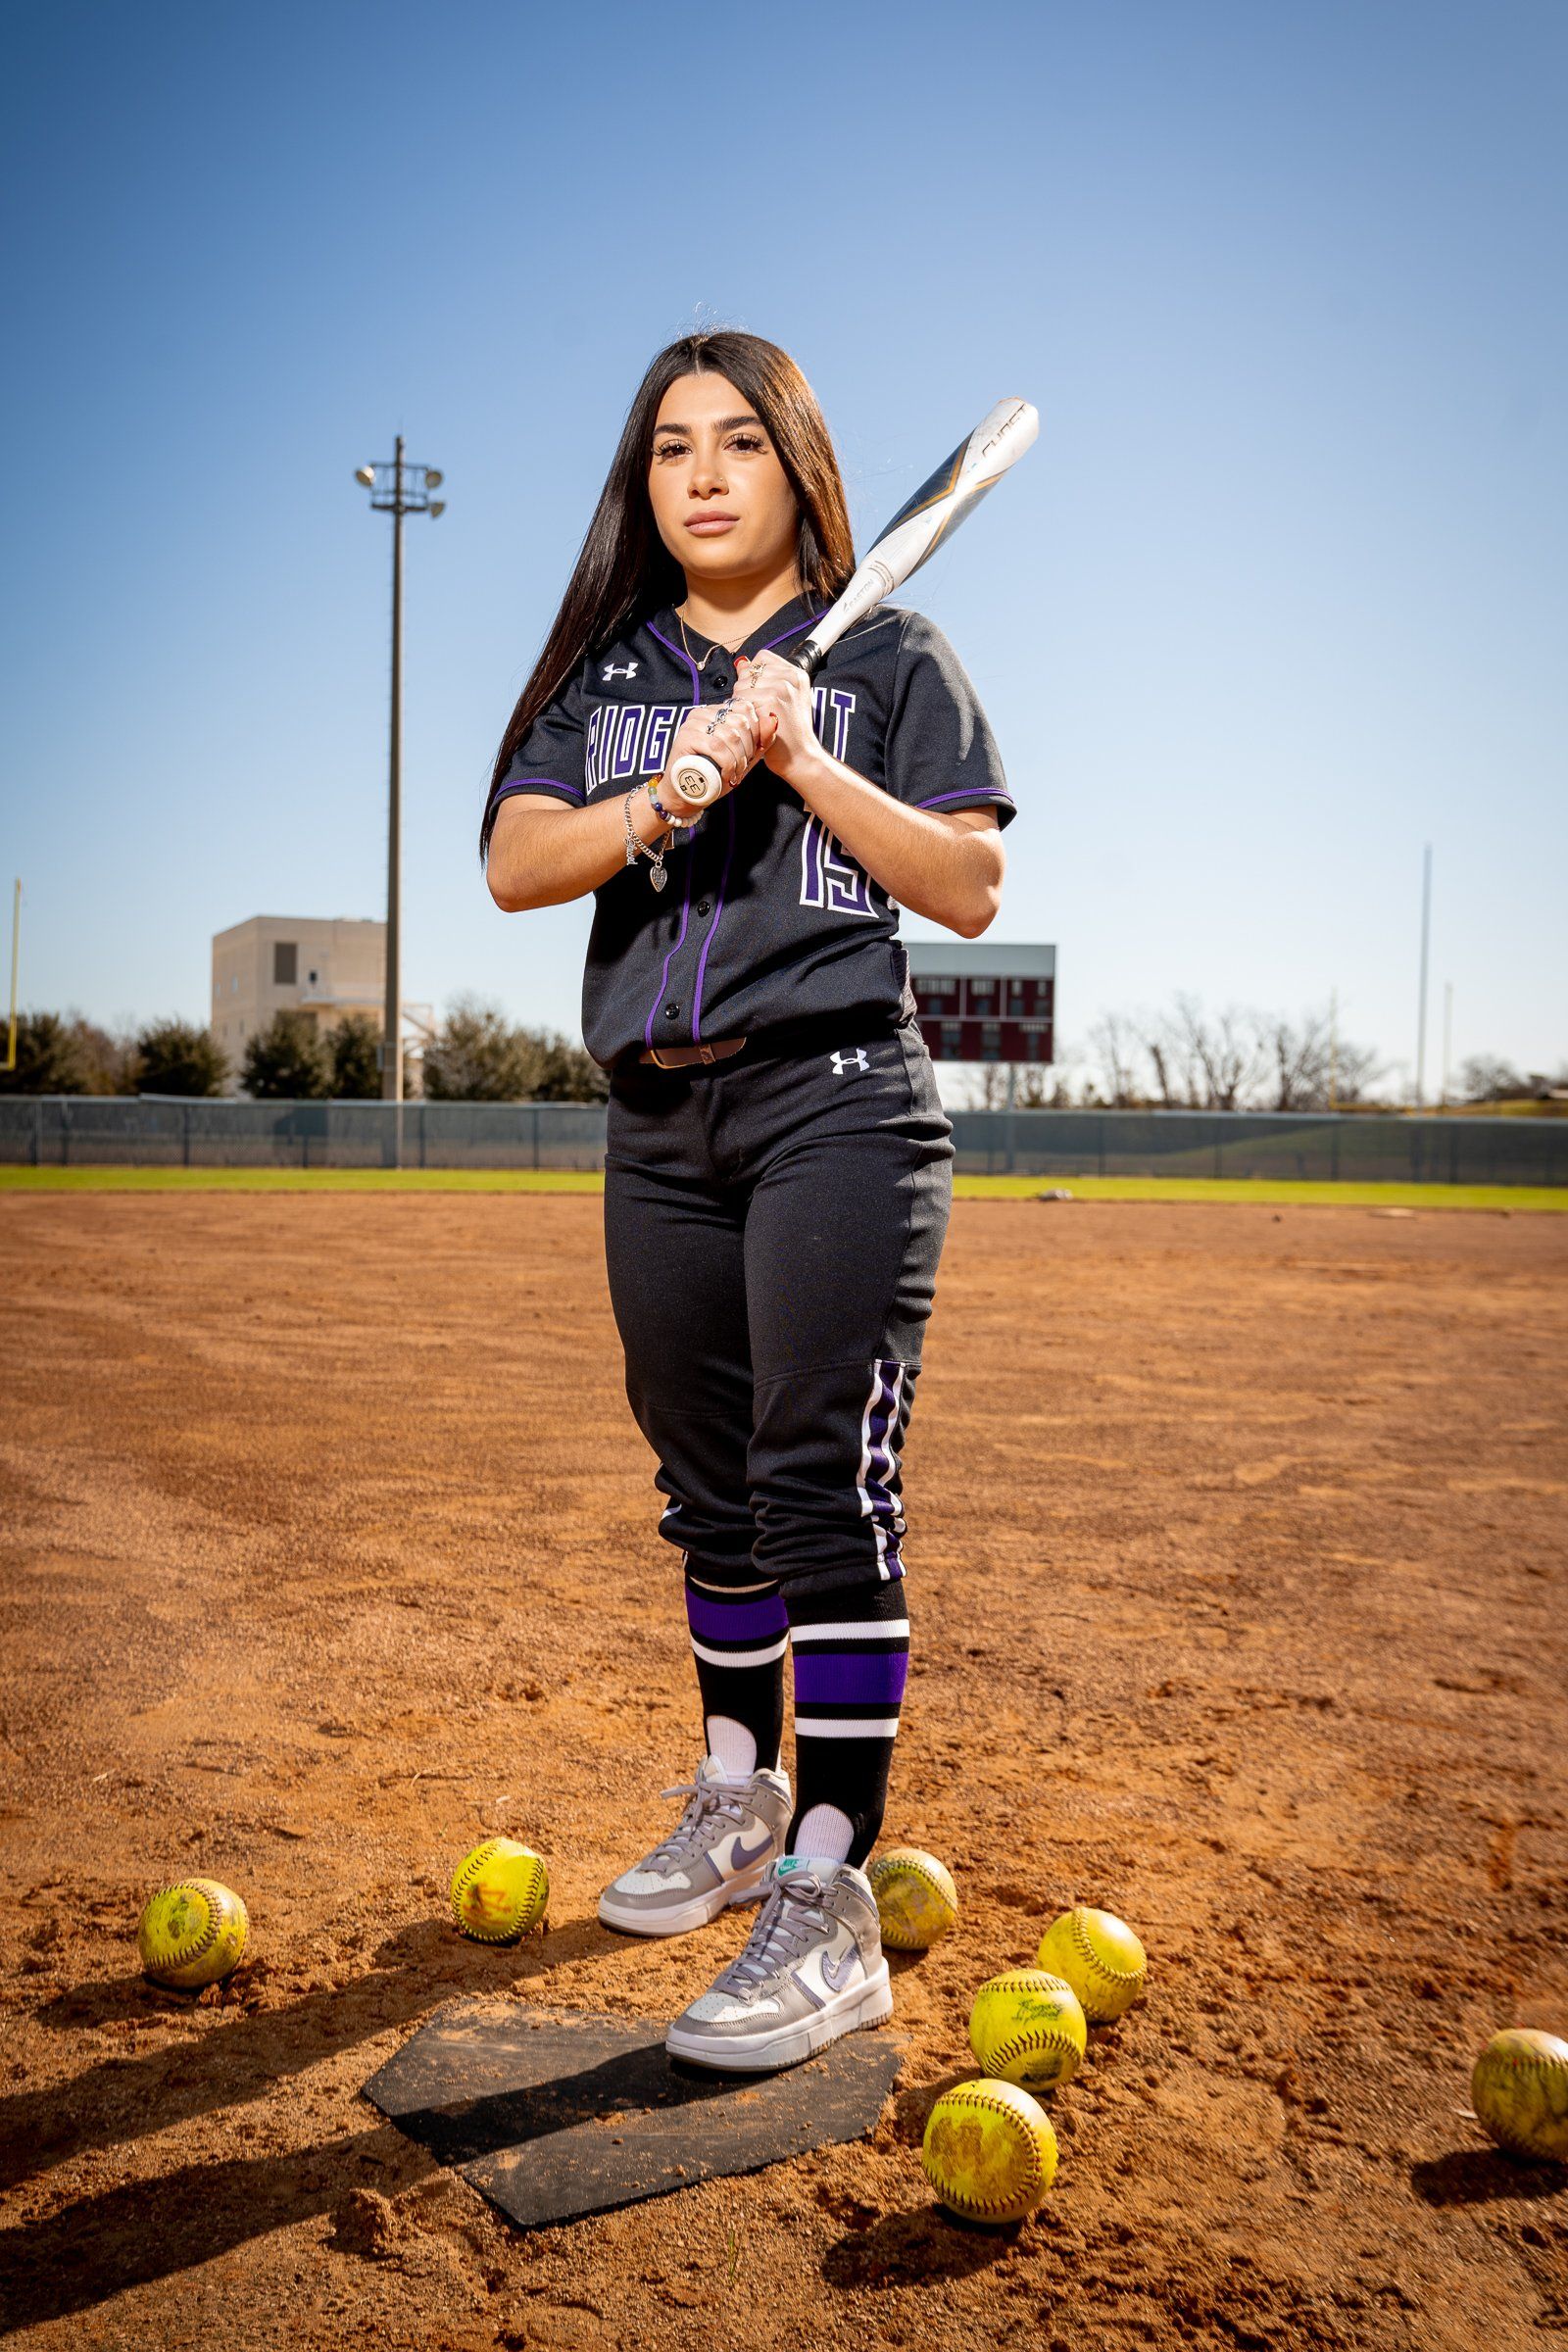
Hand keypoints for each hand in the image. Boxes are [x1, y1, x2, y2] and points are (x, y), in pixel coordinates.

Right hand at [662, 696, 764, 816]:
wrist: (685, 795)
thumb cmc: (713, 775)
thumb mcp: (743, 757)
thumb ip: (760, 741)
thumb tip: (773, 720)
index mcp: (716, 711)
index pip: (745, 708)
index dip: (755, 732)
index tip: (750, 753)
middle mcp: (703, 713)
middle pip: (741, 722)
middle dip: (748, 749)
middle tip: (742, 767)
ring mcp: (693, 724)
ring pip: (730, 735)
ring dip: (738, 760)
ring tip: (734, 773)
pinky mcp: (686, 737)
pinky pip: (717, 748)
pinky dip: (727, 765)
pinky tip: (725, 775)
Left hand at [734, 651, 820, 790]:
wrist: (800, 756)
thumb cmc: (789, 733)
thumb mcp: (784, 700)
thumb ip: (765, 679)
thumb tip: (742, 664)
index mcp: (796, 674)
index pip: (762, 658)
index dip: (754, 674)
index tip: (759, 692)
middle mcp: (790, 677)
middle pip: (749, 671)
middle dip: (746, 690)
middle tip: (759, 710)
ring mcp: (781, 687)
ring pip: (742, 684)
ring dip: (742, 702)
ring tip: (757, 717)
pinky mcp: (771, 700)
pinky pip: (741, 698)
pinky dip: (742, 713)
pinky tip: (754, 723)